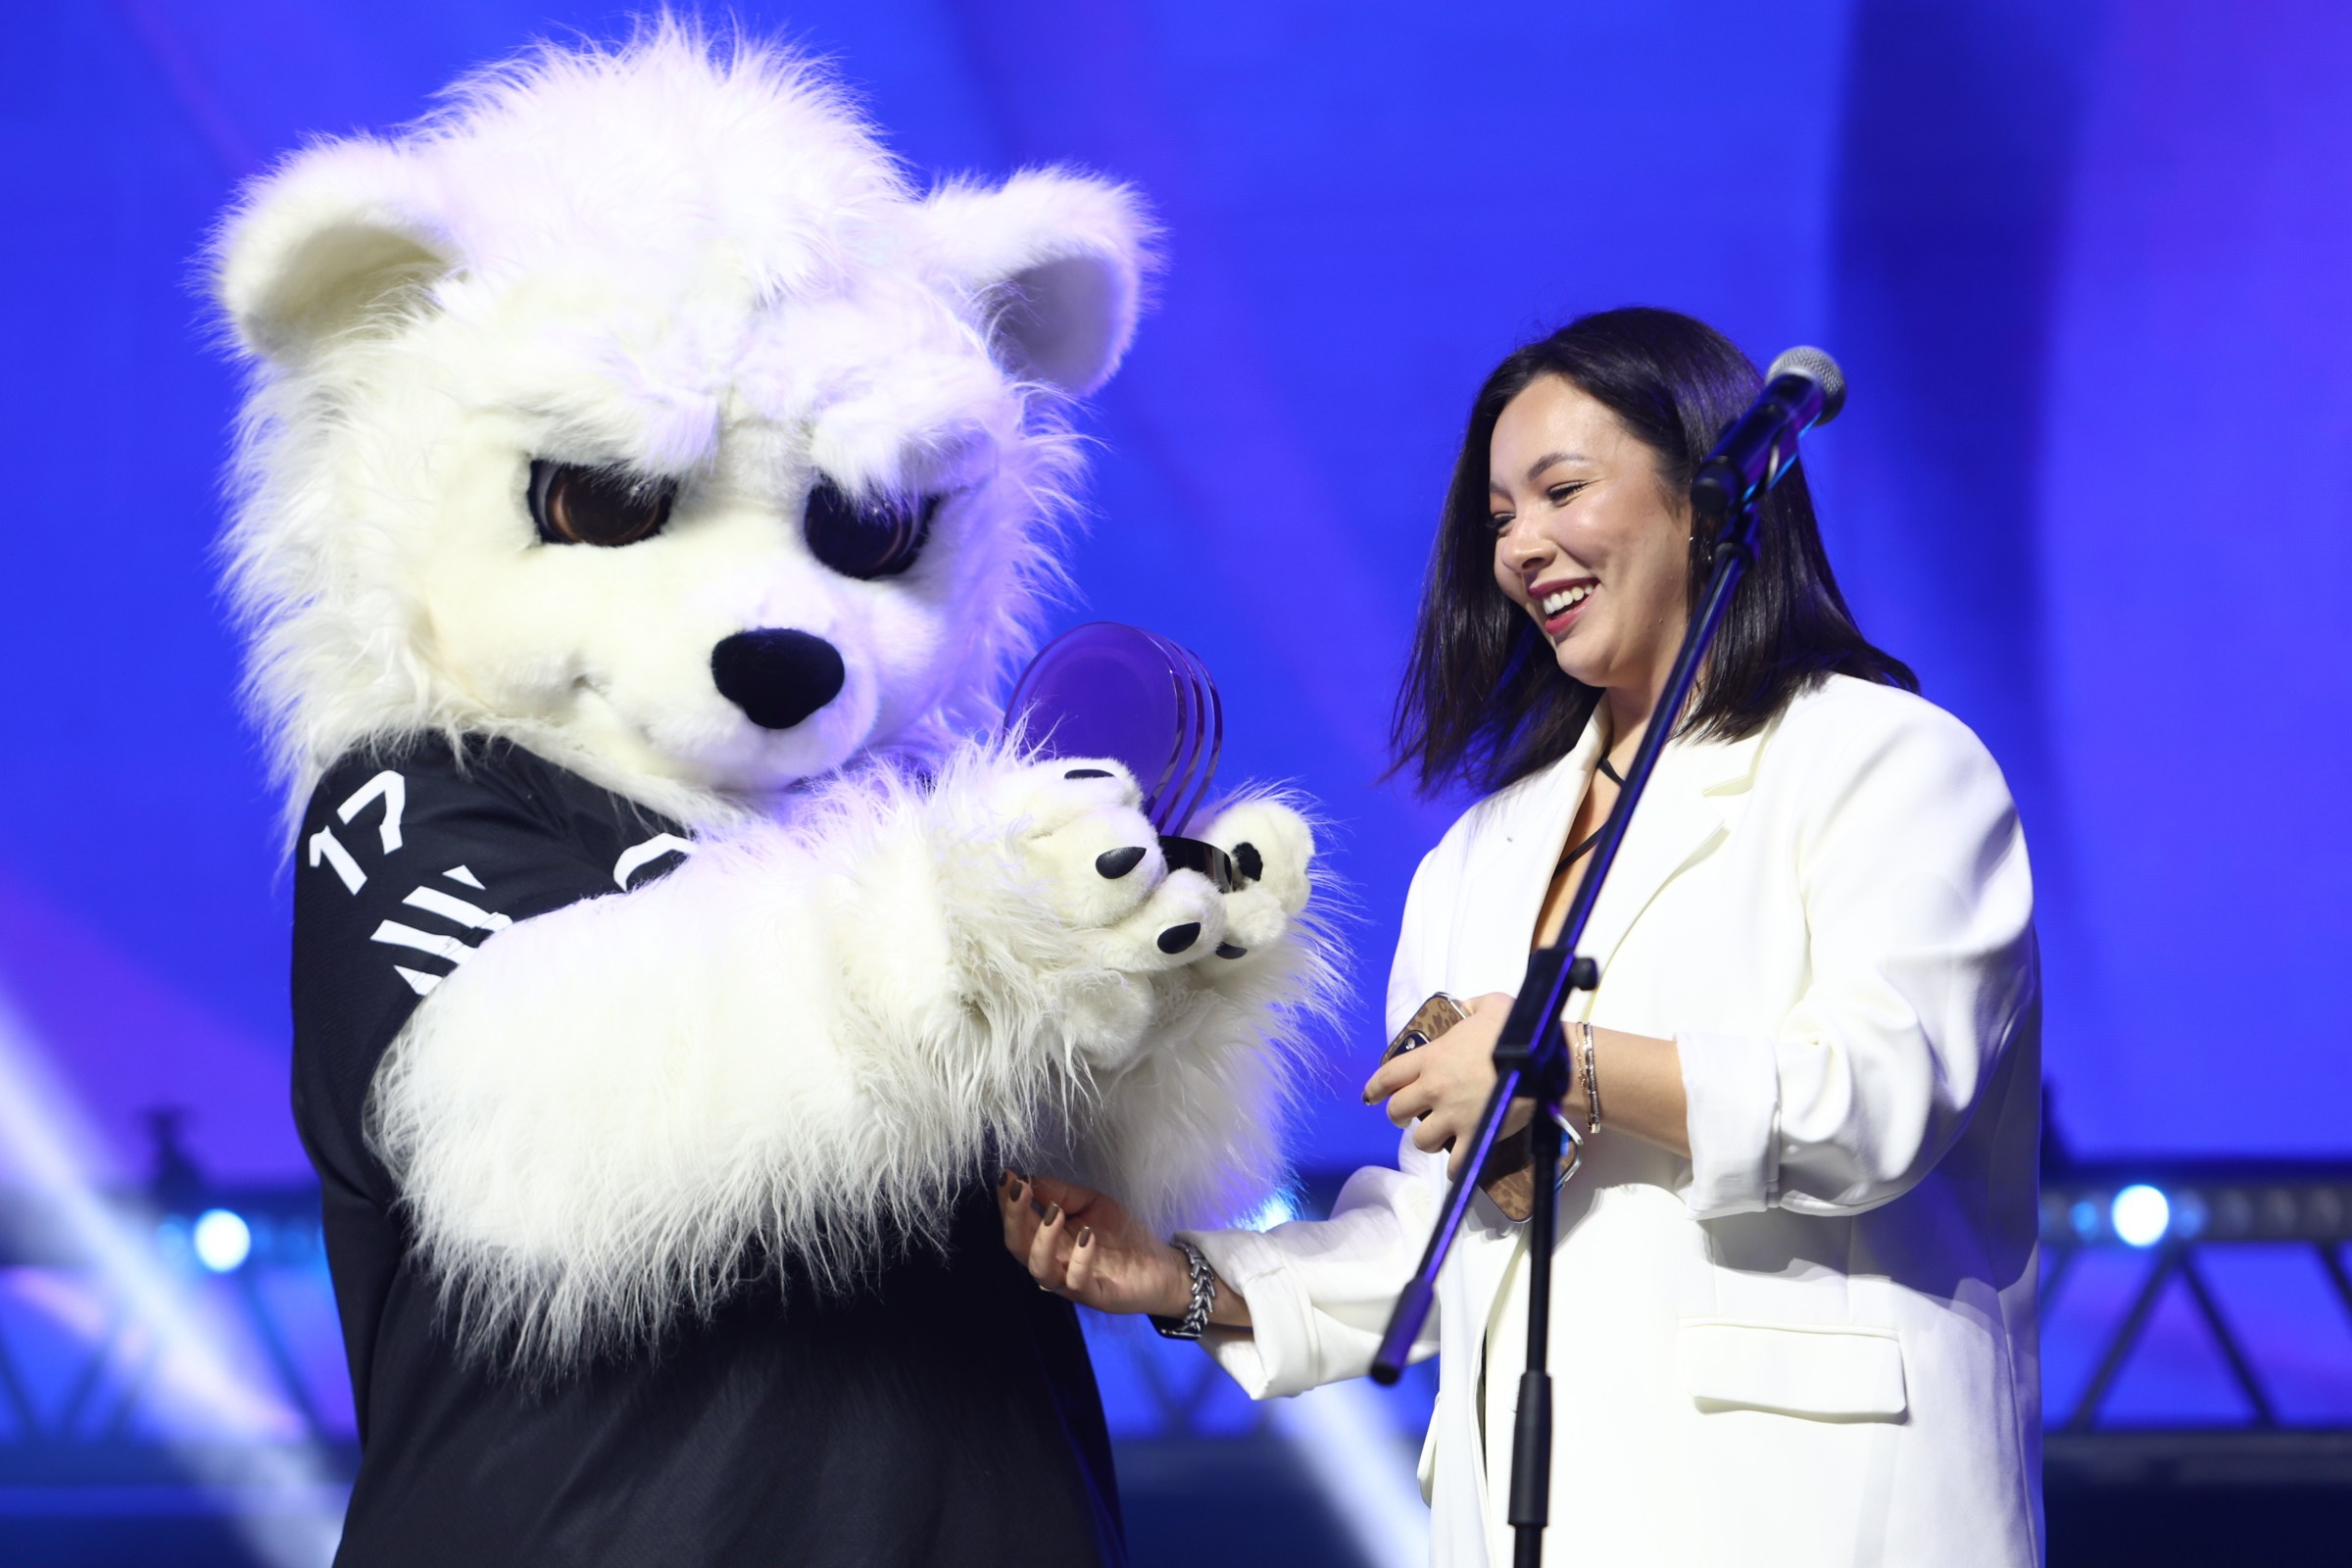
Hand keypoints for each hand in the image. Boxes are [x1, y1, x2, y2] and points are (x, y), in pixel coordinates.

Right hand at [997, 1170, 1191, 1316]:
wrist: (1161, 1266)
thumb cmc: (1122, 1234)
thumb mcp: (1091, 1204)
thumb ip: (1062, 1194)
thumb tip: (1028, 1178)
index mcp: (1047, 1240)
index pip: (1018, 1222)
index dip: (1008, 1200)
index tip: (1007, 1175)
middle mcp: (1053, 1262)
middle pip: (1018, 1246)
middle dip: (1013, 1217)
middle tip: (1020, 1189)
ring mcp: (1071, 1281)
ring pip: (1039, 1269)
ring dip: (1041, 1239)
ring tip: (1055, 1212)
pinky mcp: (1095, 1294)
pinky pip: (1077, 1283)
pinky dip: (1078, 1260)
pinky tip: (1087, 1236)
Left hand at [1361, 992, 1533, 1179]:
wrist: (1546, 1062)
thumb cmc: (1518, 1031)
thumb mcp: (1492, 1005)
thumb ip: (1471, 1006)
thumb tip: (1465, 1007)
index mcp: (1432, 1058)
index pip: (1388, 1076)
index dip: (1375, 1088)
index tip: (1370, 1096)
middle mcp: (1435, 1089)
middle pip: (1397, 1112)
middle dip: (1399, 1115)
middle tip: (1408, 1116)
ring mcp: (1453, 1117)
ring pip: (1421, 1140)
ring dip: (1426, 1139)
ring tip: (1437, 1136)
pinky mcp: (1476, 1137)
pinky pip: (1455, 1163)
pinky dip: (1454, 1168)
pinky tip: (1457, 1166)